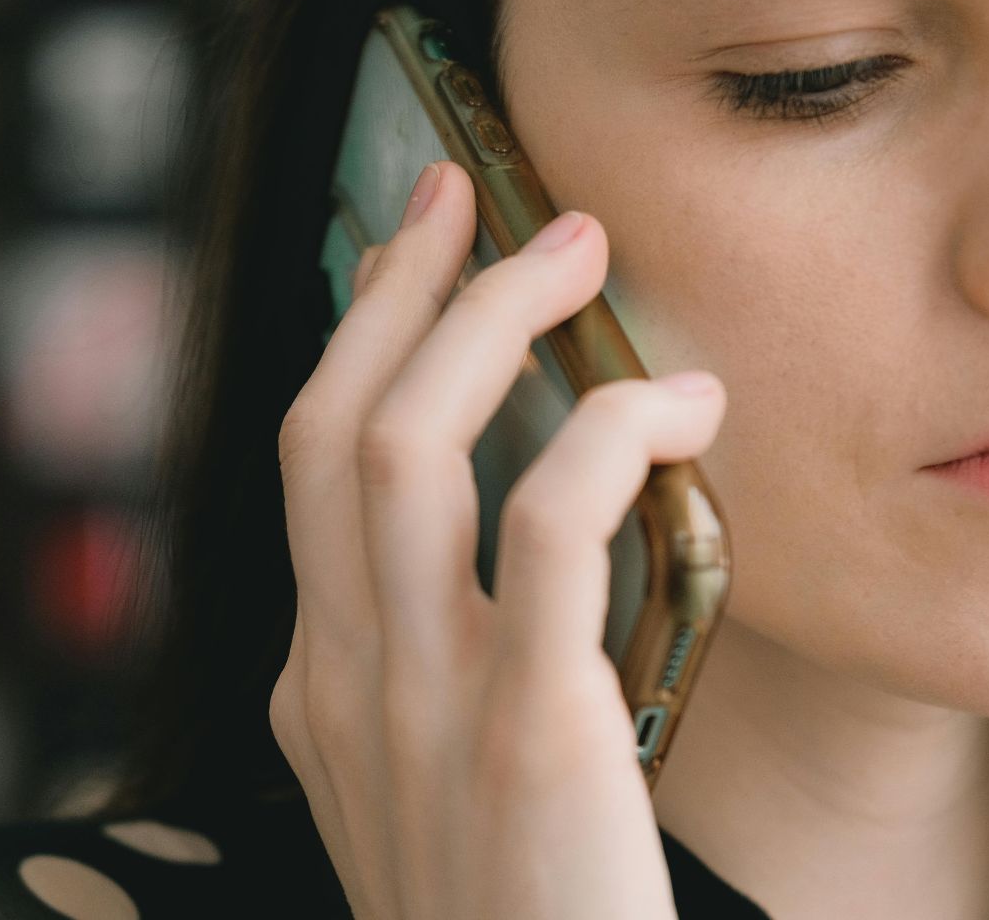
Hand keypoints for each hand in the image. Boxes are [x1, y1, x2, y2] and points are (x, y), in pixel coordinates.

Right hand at [271, 160, 726, 918]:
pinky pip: (547, 524)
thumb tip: (526, 542)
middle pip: (328, 423)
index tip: (412, 252)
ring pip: (402, 443)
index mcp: (322, 692)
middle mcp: (341, 683)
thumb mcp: (449, 797)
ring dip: (487, 316)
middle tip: (473, 190)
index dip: (357, 339)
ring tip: (578, 246)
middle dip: (398, 284)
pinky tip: (681, 408)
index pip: (308, 469)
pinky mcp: (525, 736)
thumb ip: (454, 678)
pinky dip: (606, 431)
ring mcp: (415, 708)